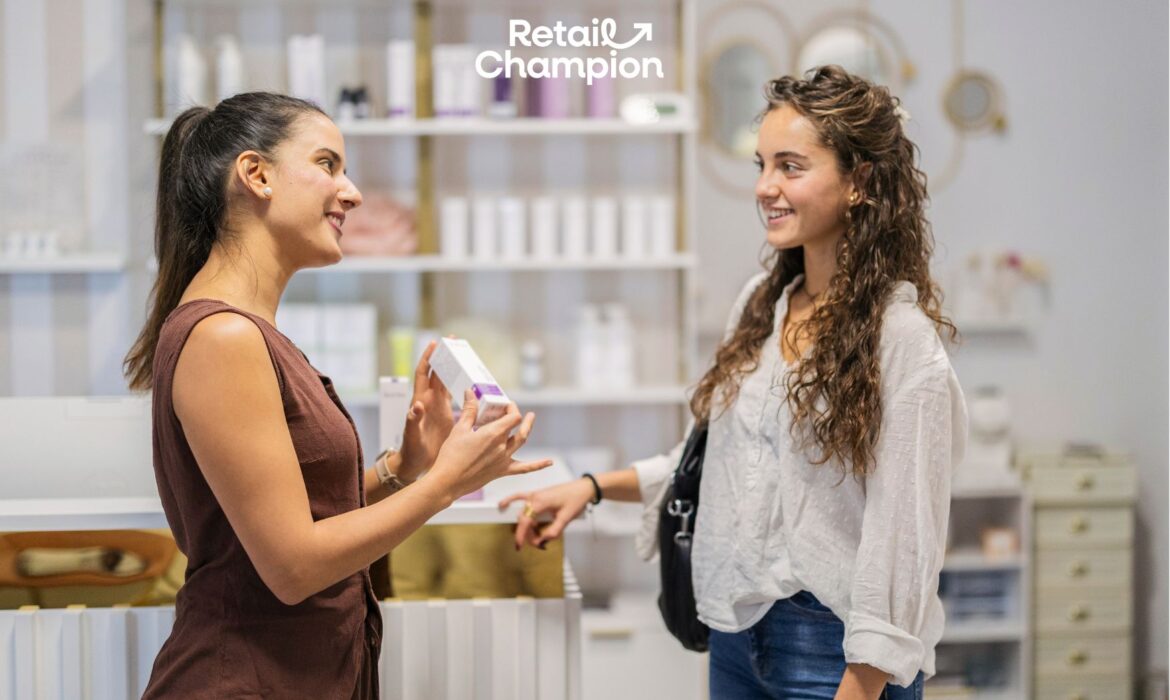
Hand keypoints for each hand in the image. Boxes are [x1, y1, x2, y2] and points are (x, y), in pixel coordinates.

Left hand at [397, 340, 453, 481]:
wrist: (415, 463)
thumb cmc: (411, 450)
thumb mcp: (412, 436)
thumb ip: (413, 421)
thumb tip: (416, 406)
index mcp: (421, 401)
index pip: (424, 374)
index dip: (428, 358)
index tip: (435, 343)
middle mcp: (428, 400)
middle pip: (436, 372)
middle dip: (443, 356)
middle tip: (454, 342)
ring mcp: (437, 406)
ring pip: (445, 382)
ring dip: (453, 368)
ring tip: (464, 356)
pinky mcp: (445, 414)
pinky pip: (453, 395)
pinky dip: (462, 386)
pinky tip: (472, 383)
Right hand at [426, 390, 551, 501]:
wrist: (448, 482)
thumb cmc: (450, 456)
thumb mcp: (459, 429)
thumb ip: (469, 410)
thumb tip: (471, 393)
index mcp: (493, 434)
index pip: (512, 416)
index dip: (512, 408)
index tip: (505, 404)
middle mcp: (502, 446)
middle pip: (518, 427)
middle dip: (519, 416)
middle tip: (516, 409)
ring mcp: (503, 460)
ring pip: (521, 441)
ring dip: (526, 429)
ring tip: (530, 420)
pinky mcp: (501, 471)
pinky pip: (524, 468)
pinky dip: (538, 465)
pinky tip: (549, 462)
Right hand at [498, 479, 593, 549]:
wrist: (583, 488)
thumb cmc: (576, 500)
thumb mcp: (566, 519)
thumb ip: (553, 532)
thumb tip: (542, 541)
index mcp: (539, 503)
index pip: (524, 522)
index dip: (521, 536)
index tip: (519, 547)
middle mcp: (533, 498)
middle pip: (524, 520)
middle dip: (529, 534)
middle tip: (541, 544)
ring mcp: (533, 495)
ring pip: (523, 514)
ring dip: (527, 526)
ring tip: (536, 536)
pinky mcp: (536, 494)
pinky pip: (519, 497)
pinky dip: (510, 501)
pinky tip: (502, 505)